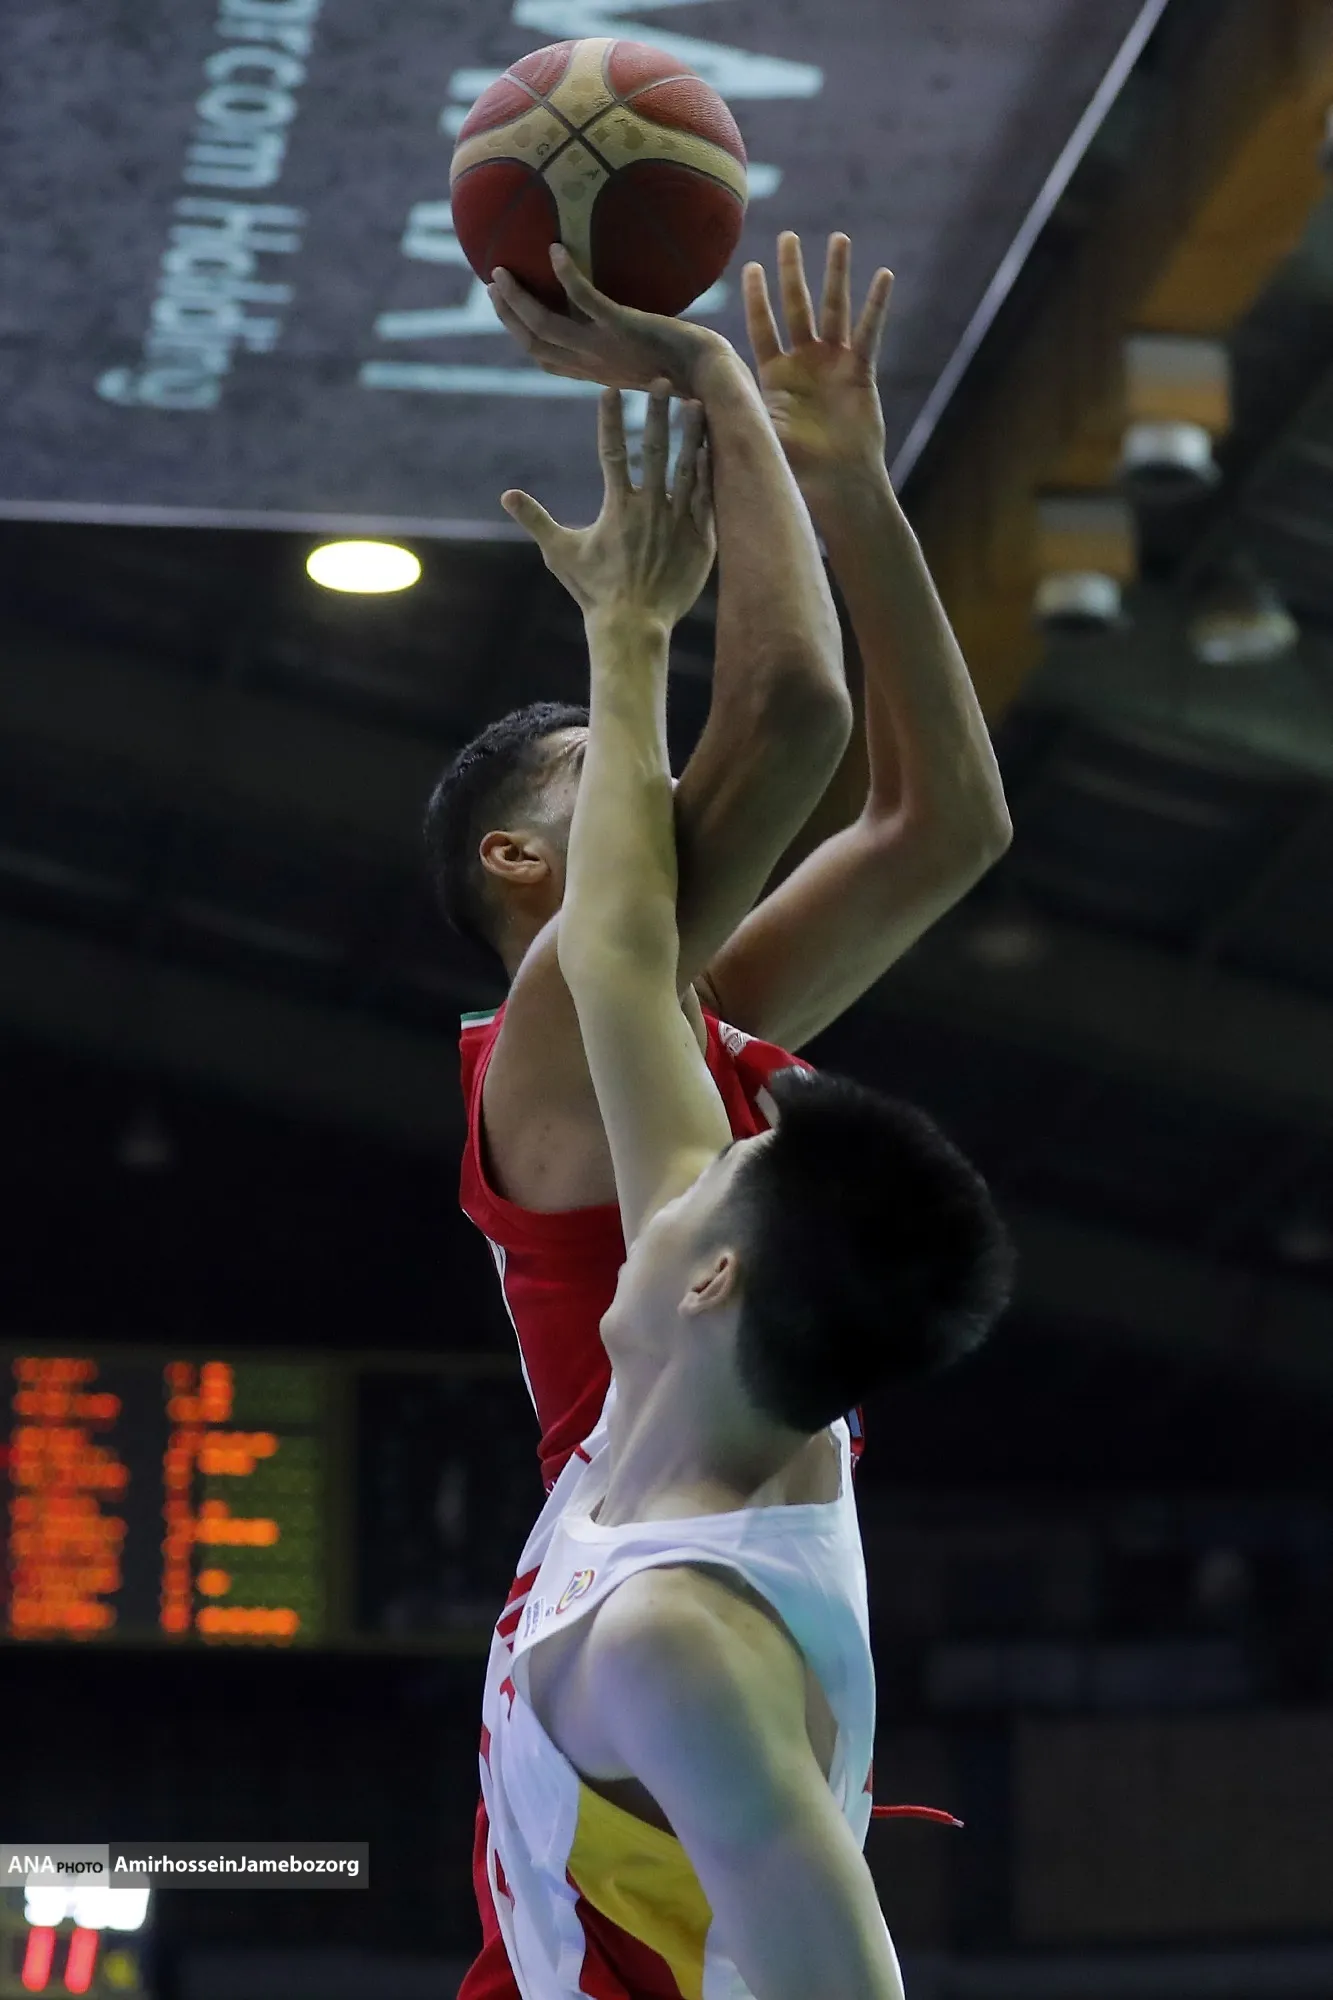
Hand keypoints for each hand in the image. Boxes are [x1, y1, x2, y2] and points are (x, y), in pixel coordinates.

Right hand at [490, 245, 731, 394]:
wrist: (715, 377)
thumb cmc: (692, 365)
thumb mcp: (652, 350)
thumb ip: (631, 333)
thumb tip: (625, 308)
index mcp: (599, 372)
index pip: (548, 359)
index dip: (521, 336)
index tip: (504, 309)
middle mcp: (596, 366)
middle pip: (535, 345)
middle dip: (508, 317)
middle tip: (491, 285)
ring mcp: (608, 348)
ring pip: (547, 328)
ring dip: (519, 301)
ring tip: (500, 272)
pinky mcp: (625, 328)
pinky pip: (587, 301)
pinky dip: (568, 277)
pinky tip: (554, 250)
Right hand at [501, 387, 714, 629]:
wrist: (634, 627)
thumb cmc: (594, 592)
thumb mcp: (560, 554)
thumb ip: (536, 520)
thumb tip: (506, 495)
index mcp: (617, 507)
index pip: (612, 451)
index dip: (611, 419)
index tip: (612, 390)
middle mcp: (649, 508)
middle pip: (654, 450)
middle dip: (658, 413)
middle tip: (663, 382)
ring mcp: (677, 522)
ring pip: (687, 468)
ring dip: (691, 434)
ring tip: (695, 404)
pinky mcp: (700, 539)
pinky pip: (707, 498)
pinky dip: (709, 473)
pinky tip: (712, 448)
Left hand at [742, 232, 892, 490]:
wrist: (836, 490)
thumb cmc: (794, 473)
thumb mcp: (756, 435)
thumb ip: (732, 410)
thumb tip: (686, 399)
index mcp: (774, 378)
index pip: (763, 327)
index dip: (757, 298)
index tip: (751, 266)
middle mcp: (804, 365)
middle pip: (797, 307)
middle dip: (792, 272)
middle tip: (788, 236)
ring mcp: (834, 366)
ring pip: (834, 310)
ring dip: (836, 274)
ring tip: (838, 238)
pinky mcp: (861, 374)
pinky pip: (870, 333)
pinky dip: (876, 305)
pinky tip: (883, 275)